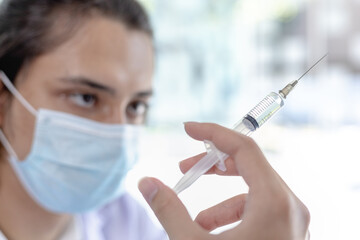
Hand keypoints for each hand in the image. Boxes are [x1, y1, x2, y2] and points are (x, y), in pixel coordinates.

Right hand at [138, 122, 309, 239]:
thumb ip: (169, 210)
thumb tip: (145, 182)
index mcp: (274, 201)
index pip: (243, 147)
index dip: (213, 133)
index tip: (188, 128)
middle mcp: (290, 205)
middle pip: (249, 165)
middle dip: (213, 165)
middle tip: (186, 167)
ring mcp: (293, 220)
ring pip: (254, 190)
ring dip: (221, 198)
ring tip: (196, 220)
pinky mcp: (289, 232)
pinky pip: (260, 209)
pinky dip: (234, 213)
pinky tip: (213, 231)